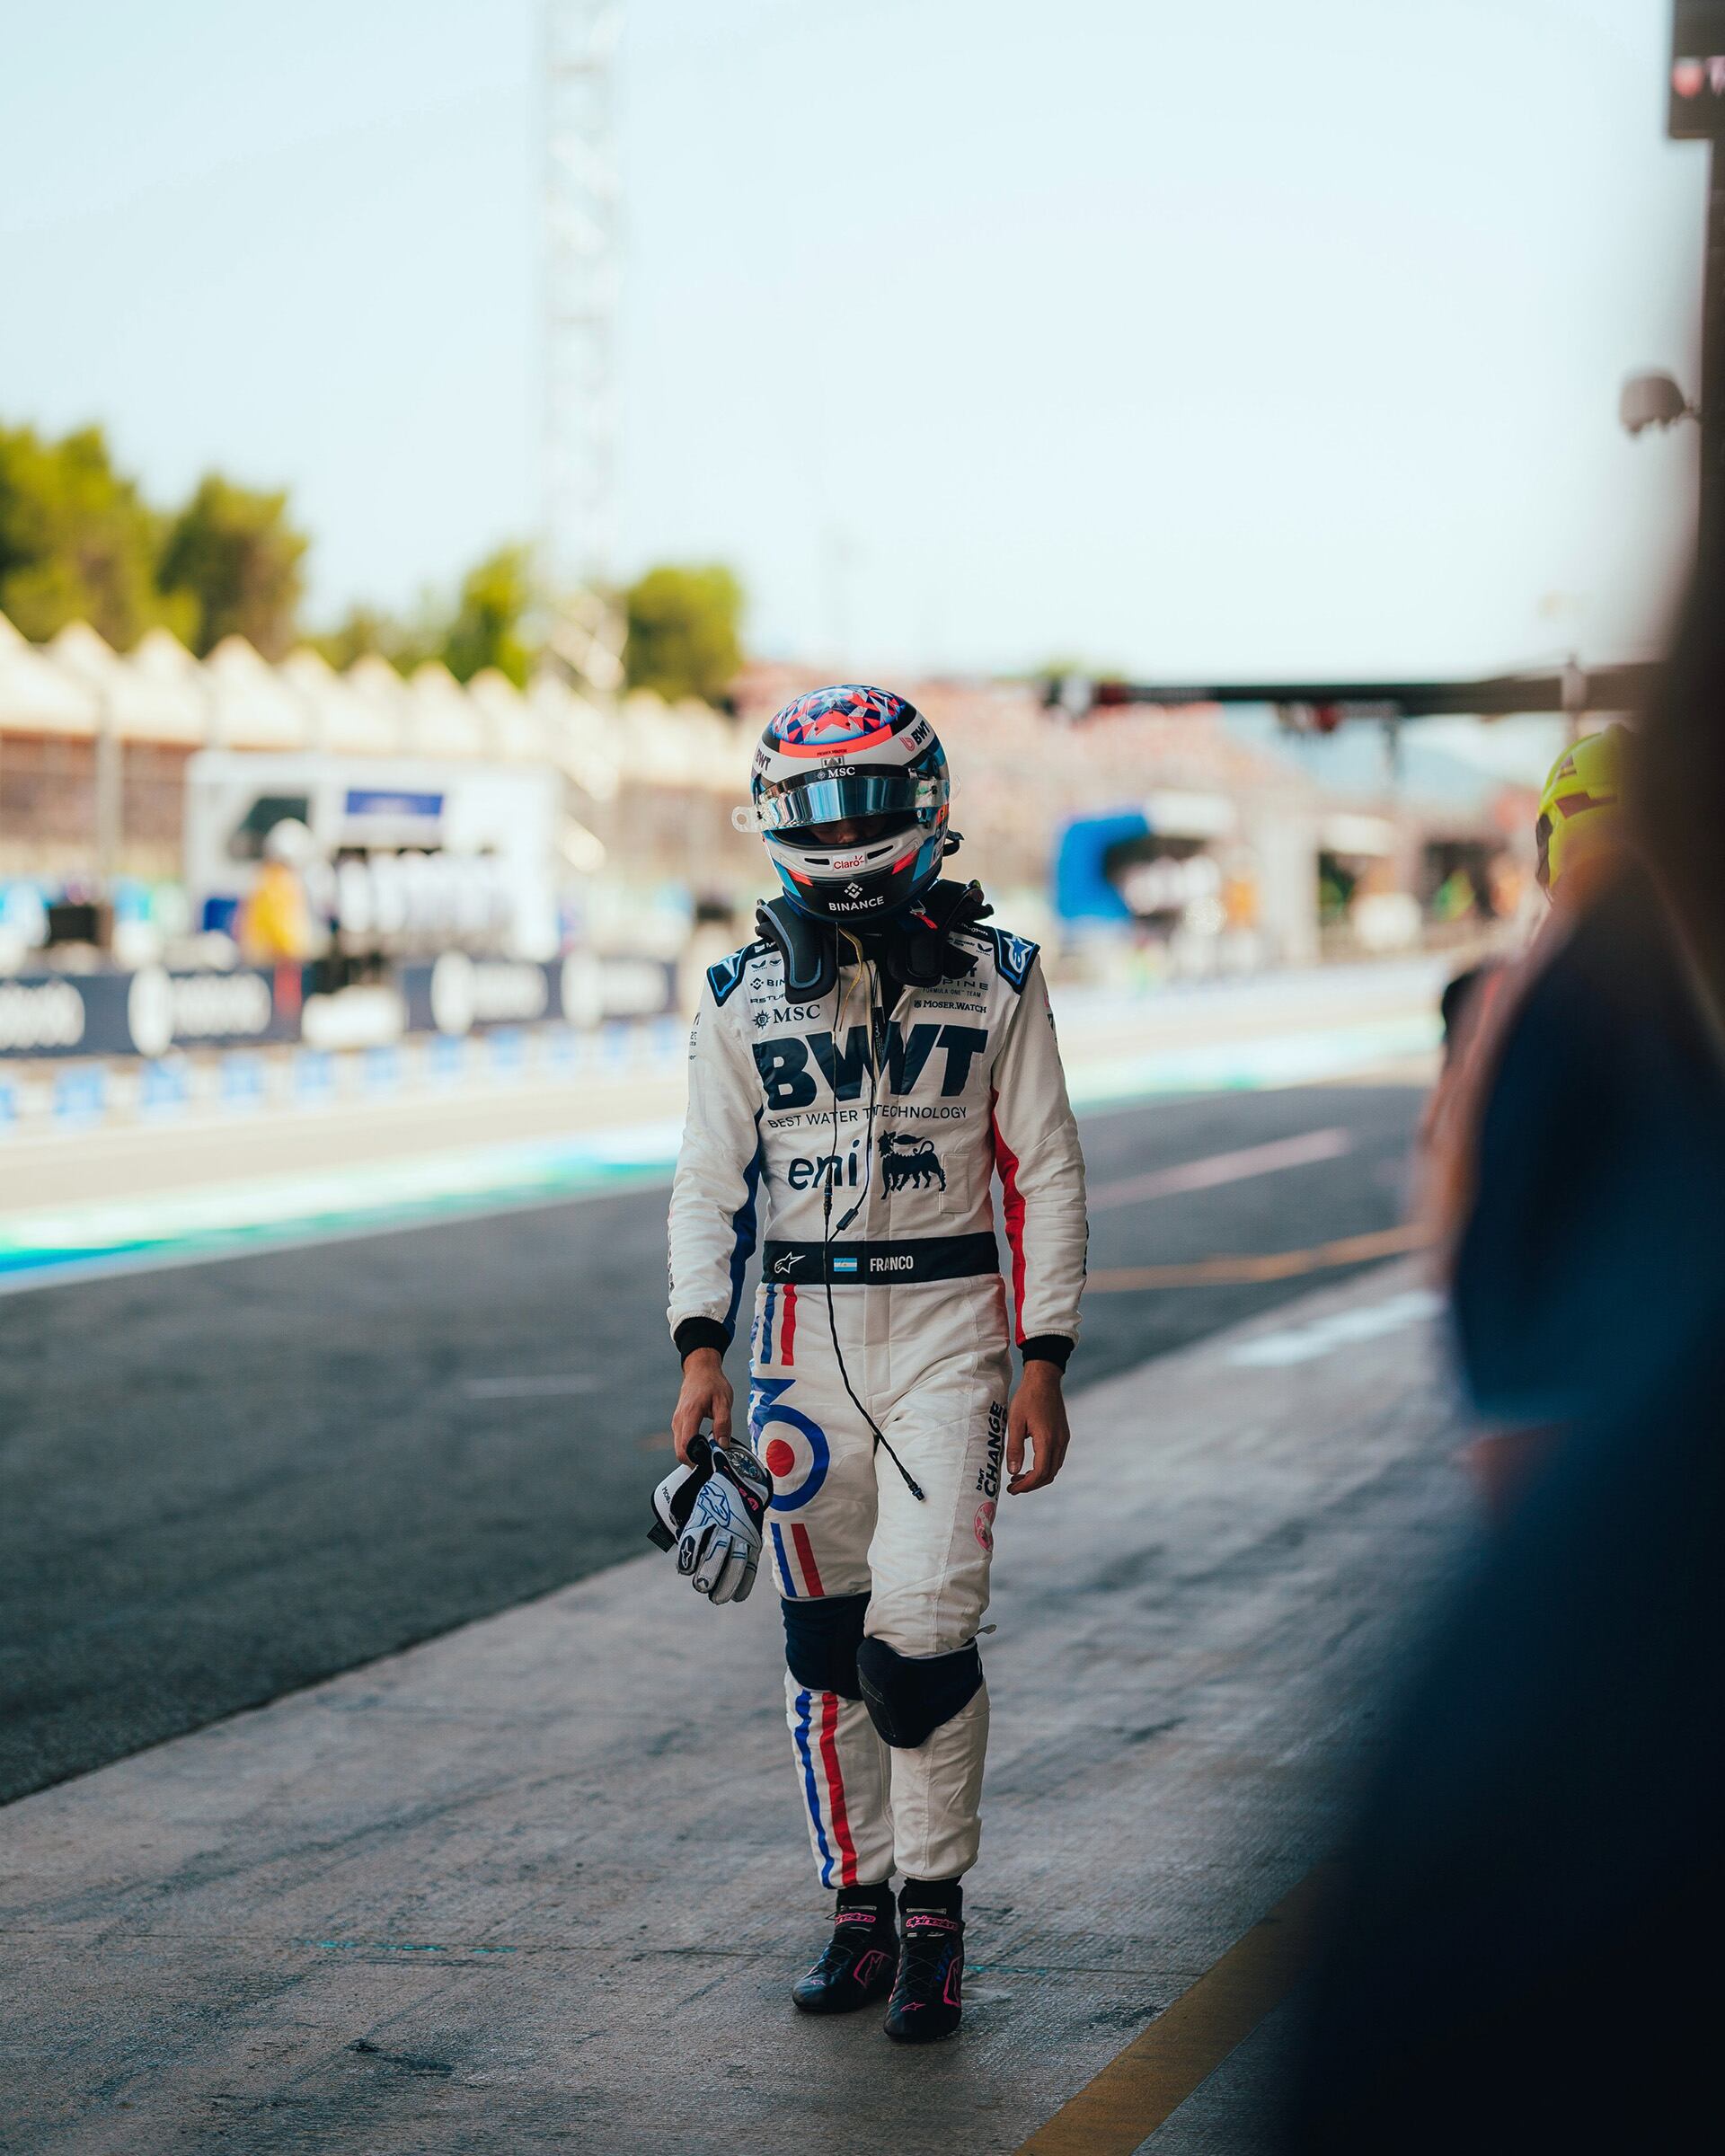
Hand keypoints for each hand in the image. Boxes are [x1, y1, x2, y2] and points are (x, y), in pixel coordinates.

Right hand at [673, 1346, 732, 1463]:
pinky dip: (691, 1448)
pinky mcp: (678, 1423)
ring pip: (679, 1448)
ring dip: (694, 1455)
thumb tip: (722, 1445)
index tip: (712, 1461)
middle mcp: (679, 1420)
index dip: (697, 1458)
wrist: (700, 1370)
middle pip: (680, 1452)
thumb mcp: (724, 1401)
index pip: (686, 1445)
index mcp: (690, 1414)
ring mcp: (676, 1422)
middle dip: (696, 1460)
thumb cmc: (713, 1383)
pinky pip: (681, 1441)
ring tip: (712, 1452)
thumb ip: (723, 1424)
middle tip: (714, 1460)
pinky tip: (706, 1446)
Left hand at [1006, 1362, 1069, 1494]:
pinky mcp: (1063, 1434)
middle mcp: (1059, 1442)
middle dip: (1032, 1484)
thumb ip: (1014, 1448)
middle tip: (1014, 1486)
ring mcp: (1063, 1438)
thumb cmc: (1027, 1398)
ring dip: (1038, 1476)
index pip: (1040, 1473)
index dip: (1026, 1485)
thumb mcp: (1015, 1422)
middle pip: (1049, 1474)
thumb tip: (1013, 1472)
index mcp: (1047, 1440)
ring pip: (1054, 1468)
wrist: (1044, 1379)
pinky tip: (1030, 1463)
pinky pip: (1056, 1458)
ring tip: (1019, 1477)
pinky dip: (1044, 1466)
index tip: (1013, 1489)